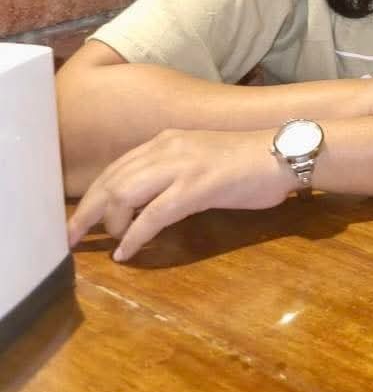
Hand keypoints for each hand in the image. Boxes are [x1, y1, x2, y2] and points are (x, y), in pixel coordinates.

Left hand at [67, 128, 288, 261]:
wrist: (283, 154)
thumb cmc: (249, 162)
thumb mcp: (202, 159)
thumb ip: (174, 173)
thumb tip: (149, 201)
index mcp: (167, 140)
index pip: (117, 167)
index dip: (92, 194)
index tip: (78, 219)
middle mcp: (168, 146)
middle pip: (111, 180)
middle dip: (86, 211)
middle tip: (70, 239)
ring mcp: (182, 164)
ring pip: (124, 193)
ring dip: (108, 222)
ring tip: (106, 243)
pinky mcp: (196, 186)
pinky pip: (152, 214)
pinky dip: (134, 235)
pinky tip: (128, 251)